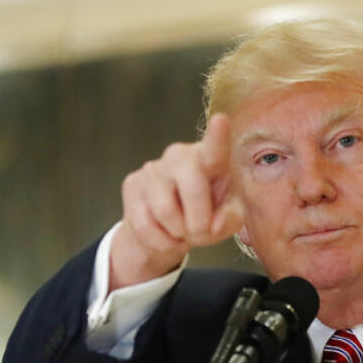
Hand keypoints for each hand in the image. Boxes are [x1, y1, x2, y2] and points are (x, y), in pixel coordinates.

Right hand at [112, 113, 245, 289]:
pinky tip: (164, 235)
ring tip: (181, 232)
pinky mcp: (132, 183)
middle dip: (199, 222)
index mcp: (209, 159)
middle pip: (192, 188)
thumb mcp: (226, 220)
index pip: (215, 148)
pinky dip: (161, 242)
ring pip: (166, 212)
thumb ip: (230, 220)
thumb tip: (214, 224)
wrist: (166, 230)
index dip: (218, 136)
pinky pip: (146, 225)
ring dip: (178, 234)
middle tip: (200, 233)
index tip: (221, 120)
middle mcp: (180, 156)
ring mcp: (154, 167)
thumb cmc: (204, 216)